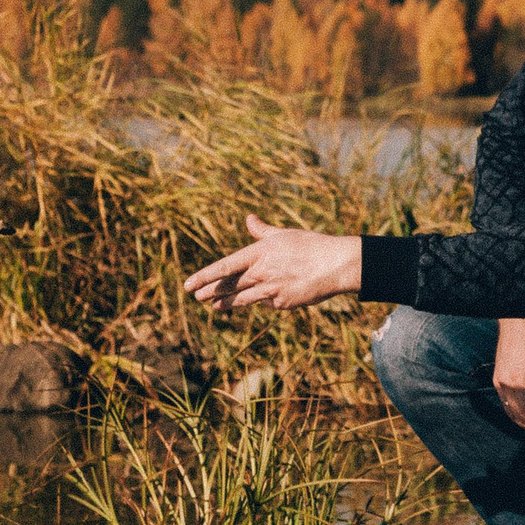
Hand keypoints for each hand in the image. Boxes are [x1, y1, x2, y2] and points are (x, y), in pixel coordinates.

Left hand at [182, 216, 360, 310]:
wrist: (336, 264)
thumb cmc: (311, 245)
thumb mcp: (284, 234)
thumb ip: (262, 231)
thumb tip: (249, 218)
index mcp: (259, 253)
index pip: (225, 266)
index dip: (204, 276)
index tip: (188, 284)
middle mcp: (261, 272)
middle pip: (229, 285)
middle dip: (211, 292)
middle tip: (196, 297)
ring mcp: (271, 290)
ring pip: (242, 299)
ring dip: (226, 303)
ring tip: (215, 306)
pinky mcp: (283, 303)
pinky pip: (268, 303)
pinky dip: (265, 300)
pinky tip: (266, 298)